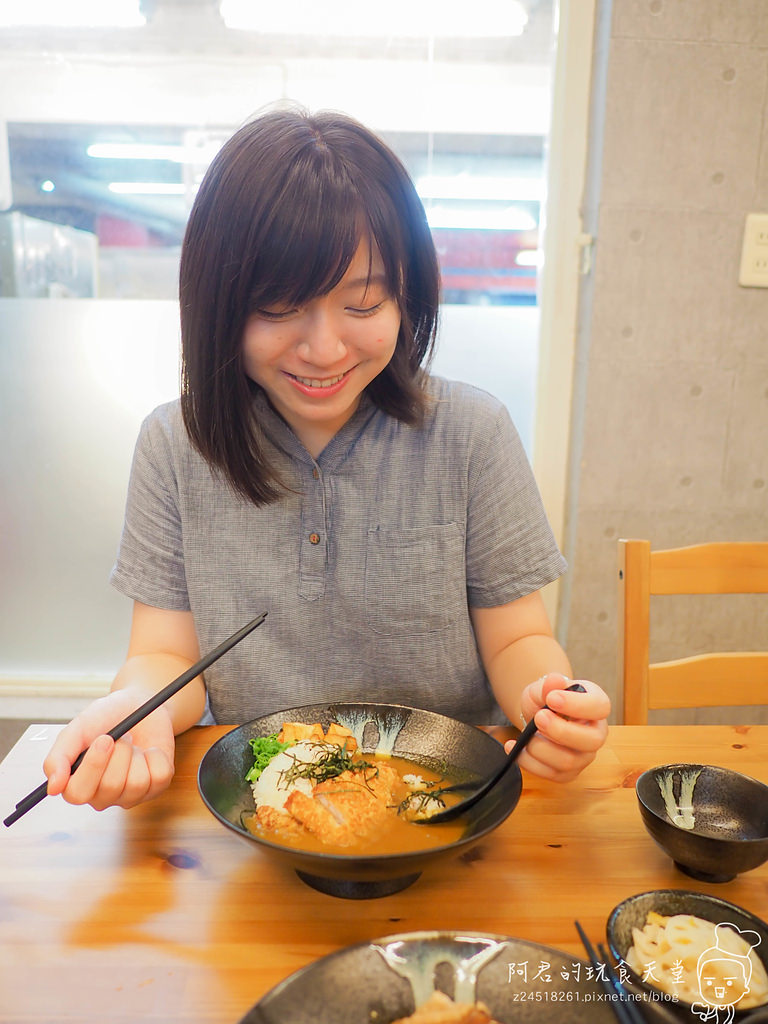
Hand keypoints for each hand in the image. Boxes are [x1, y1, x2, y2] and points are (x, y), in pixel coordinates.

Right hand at [43, 688, 175, 810]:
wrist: (138, 705)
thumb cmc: (105, 718)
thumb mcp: (77, 729)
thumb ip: (58, 757)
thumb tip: (52, 788)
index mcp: (78, 784)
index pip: (78, 794)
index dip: (93, 767)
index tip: (104, 739)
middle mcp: (103, 795)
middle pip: (110, 788)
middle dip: (118, 754)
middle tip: (119, 736)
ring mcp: (130, 794)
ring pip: (136, 784)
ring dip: (136, 753)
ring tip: (132, 743)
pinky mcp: (155, 788)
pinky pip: (158, 778)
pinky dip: (156, 756)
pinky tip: (149, 751)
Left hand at [505, 673, 609, 782]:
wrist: (538, 715)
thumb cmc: (547, 699)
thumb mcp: (545, 687)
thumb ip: (549, 685)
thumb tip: (554, 680)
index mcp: (596, 707)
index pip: (600, 707)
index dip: (578, 705)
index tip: (552, 699)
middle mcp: (595, 734)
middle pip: (591, 741)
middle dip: (561, 731)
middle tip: (538, 717)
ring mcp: (583, 756)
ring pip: (569, 761)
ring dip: (541, 748)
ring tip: (526, 733)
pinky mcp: (566, 773)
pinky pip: (550, 775)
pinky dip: (528, 761)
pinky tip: (513, 746)